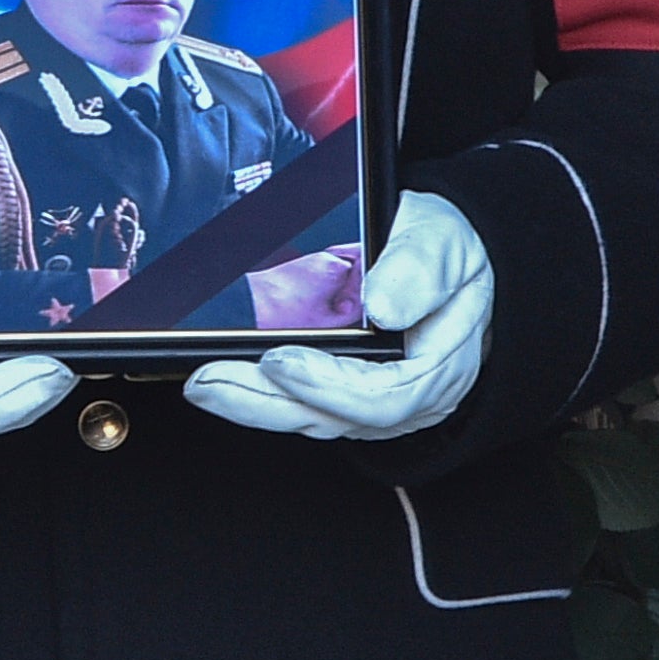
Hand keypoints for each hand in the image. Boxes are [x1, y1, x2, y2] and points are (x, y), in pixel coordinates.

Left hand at [186, 193, 490, 441]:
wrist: (454, 259)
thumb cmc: (449, 251)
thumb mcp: (445, 241)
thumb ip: (420, 268)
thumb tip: (386, 306)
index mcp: (441, 364)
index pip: (383, 395)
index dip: (326, 385)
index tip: (278, 360)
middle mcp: (411, 397)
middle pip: (336, 418)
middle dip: (266, 402)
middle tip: (210, 380)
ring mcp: (379, 402)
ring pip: (314, 418)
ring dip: (254, 404)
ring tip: (204, 383)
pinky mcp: (352, 397)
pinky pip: (306, 408)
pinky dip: (264, 398)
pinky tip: (226, 383)